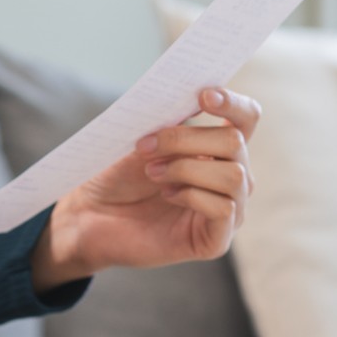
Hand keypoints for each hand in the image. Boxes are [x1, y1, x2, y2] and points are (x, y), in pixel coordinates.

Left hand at [31, 87, 260, 290]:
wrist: (90, 216)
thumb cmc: (118, 175)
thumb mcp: (144, 138)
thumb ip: (173, 118)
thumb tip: (195, 95)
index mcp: (218, 149)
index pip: (246, 119)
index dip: (232, 104)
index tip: (203, 95)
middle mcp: (231, 178)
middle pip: (235, 142)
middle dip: (187, 139)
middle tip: (146, 147)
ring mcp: (229, 210)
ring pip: (234, 176)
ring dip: (186, 168)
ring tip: (153, 174)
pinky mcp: (216, 240)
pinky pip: (224, 209)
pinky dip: (192, 196)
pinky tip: (167, 196)